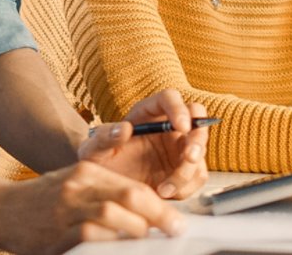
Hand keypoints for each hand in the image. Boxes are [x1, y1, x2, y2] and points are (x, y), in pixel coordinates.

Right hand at [0, 161, 183, 254]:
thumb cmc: (38, 201)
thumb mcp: (72, 186)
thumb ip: (103, 196)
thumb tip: (142, 218)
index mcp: (87, 171)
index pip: (134, 187)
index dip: (159, 206)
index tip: (176, 222)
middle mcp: (79, 185)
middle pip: (130, 197)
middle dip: (158, 217)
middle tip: (174, 233)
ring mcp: (67, 207)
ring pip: (114, 216)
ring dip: (137, 233)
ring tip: (148, 245)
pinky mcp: (56, 231)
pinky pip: (90, 238)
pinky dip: (110, 246)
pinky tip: (119, 251)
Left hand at [78, 89, 208, 198]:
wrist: (103, 193)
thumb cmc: (98, 164)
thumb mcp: (93, 150)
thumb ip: (104, 137)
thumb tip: (124, 129)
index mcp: (146, 113)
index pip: (169, 98)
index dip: (179, 108)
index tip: (180, 126)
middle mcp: (166, 127)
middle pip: (197, 118)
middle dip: (197, 137)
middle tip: (188, 156)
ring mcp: (177, 149)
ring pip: (199, 150)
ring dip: (189, 170)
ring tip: (165, 188)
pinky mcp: (183, 171)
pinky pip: (197, 176)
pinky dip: (185, 187)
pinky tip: (164, 192)